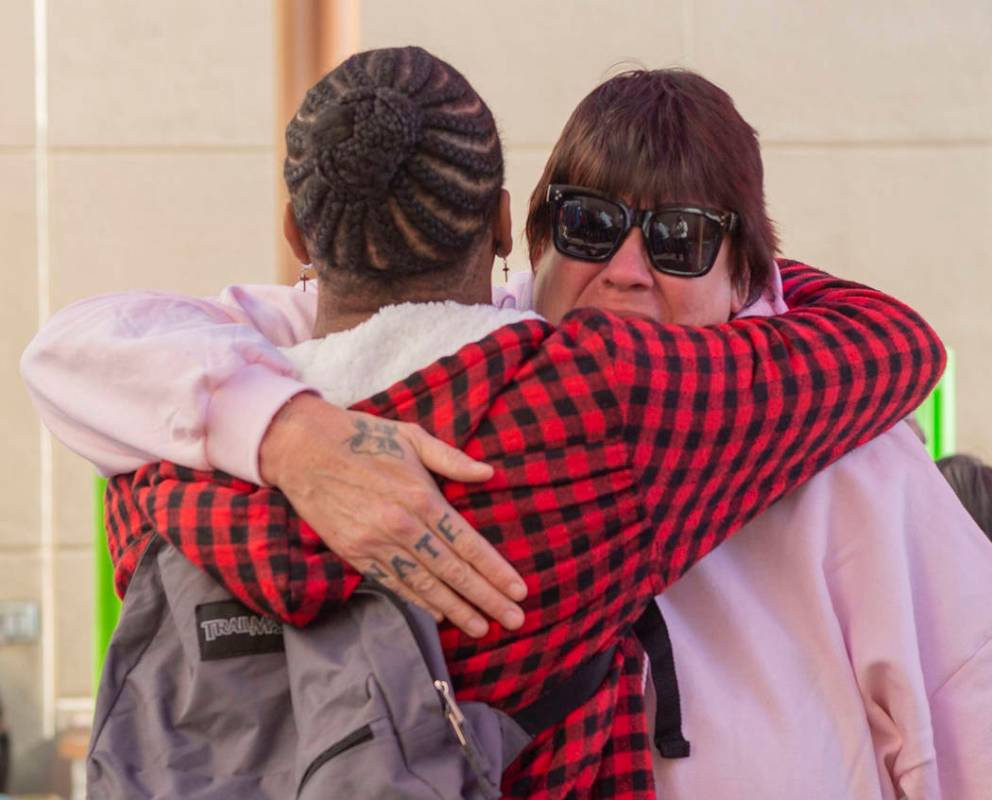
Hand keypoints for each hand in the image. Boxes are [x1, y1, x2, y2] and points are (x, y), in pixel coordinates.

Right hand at [259, 393, 526, 637]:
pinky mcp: (355, 553)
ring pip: (425, 584)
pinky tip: (438, 616)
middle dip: (486, 598)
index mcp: (421, 497)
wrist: (303, 449)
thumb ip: (451, 459)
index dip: (495, 570)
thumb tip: (488, 473)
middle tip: (514, 620)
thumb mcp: (412, 436)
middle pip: (452, 571)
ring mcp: (377, 543)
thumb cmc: (363, 436)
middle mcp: (403, 526)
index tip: (519, 590)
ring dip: (456, 609)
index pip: (468, 543)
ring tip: (481, 628)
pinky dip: (417, 602)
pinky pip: (393, 584)